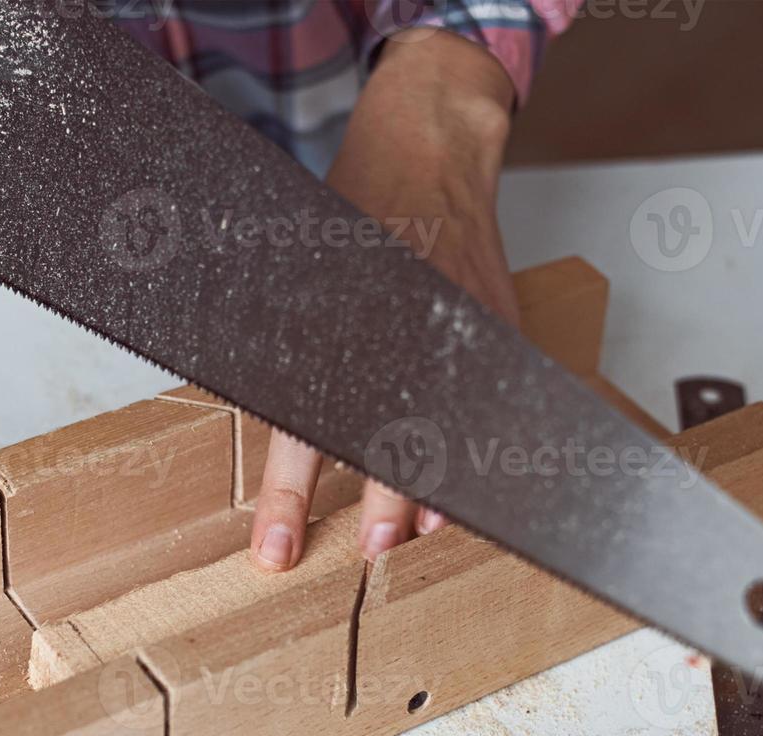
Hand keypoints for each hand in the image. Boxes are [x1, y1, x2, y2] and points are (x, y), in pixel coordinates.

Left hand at [250, 30, 519, 570]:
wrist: (426, 156)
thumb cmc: (351, 216)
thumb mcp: (295, 275)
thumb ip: (283, 351)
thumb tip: (268, 425)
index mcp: (331, 331)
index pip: (301, 434)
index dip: (287, 500)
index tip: (276, 552)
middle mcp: (393, 337)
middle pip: (387, 440)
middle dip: (383, 499)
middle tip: (375, 544)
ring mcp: (453, 333)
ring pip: (446, 430)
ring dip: (438, 482)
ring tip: (428, 523)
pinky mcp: (495, 328)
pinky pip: (489, 398)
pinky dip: (478, 437)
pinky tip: (473, 470)